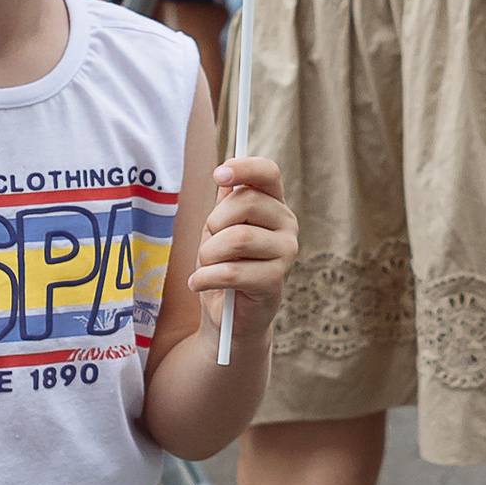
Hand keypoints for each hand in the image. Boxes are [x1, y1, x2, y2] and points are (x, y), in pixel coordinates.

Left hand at [189, 154, 296, 332]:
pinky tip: (198, 283)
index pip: (268, 172)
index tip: (218, 174)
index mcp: (273, 205)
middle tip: (208, 243)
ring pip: (238, 237)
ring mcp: (286, 253)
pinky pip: (233, 272)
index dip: (244, 167)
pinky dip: (206, 278)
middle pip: (247, 202)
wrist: (230, 317)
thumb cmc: (224, 266)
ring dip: (209, 254)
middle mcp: (287, 224)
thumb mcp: (220, 229)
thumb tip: (224, 172)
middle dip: (215, 222)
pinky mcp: (276, 281)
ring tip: (204, 267)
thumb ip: (226, 202)